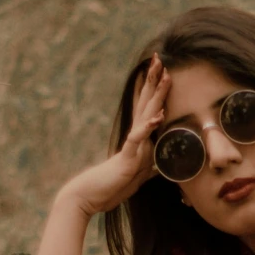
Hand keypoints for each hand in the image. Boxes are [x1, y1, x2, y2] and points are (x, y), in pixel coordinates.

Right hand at [54, 55, 168, 221]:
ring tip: (165, 74)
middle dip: (154, 81)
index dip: (157, 92)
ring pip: (146, 114)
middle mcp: (134, 137)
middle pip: (147, 104)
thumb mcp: (137, 176)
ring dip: (156, 94)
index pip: (149, 110)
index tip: (164, 72)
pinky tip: (159, 114)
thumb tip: (160, 165)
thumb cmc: (110, 187)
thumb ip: (148, 168)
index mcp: (137, 140)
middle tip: (159, 58)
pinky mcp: (127, 156)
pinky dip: (149, 126)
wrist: (89, 196)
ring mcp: (131, 145)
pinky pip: (138, 139)